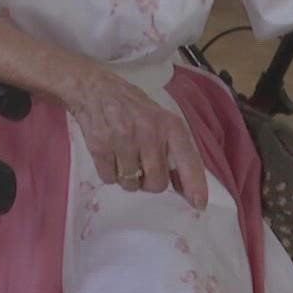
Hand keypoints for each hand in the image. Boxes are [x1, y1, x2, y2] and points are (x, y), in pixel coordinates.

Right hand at [58, 62, 207, 208]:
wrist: (93, 87)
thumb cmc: (131, 107)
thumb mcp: (159, 120)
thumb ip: (173, 150)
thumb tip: (186, 189)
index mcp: (170, 125)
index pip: (188, 160)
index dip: (195, 185)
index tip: (199, 204)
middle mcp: (149, 132)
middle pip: (156, 183)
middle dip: (149, 182)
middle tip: (141, 166)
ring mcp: (123, 139)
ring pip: (131, 184)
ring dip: (127, 178)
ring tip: (122, 156)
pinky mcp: (100, 146)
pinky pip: (109, 178)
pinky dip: (109, 173)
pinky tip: (108, 154)